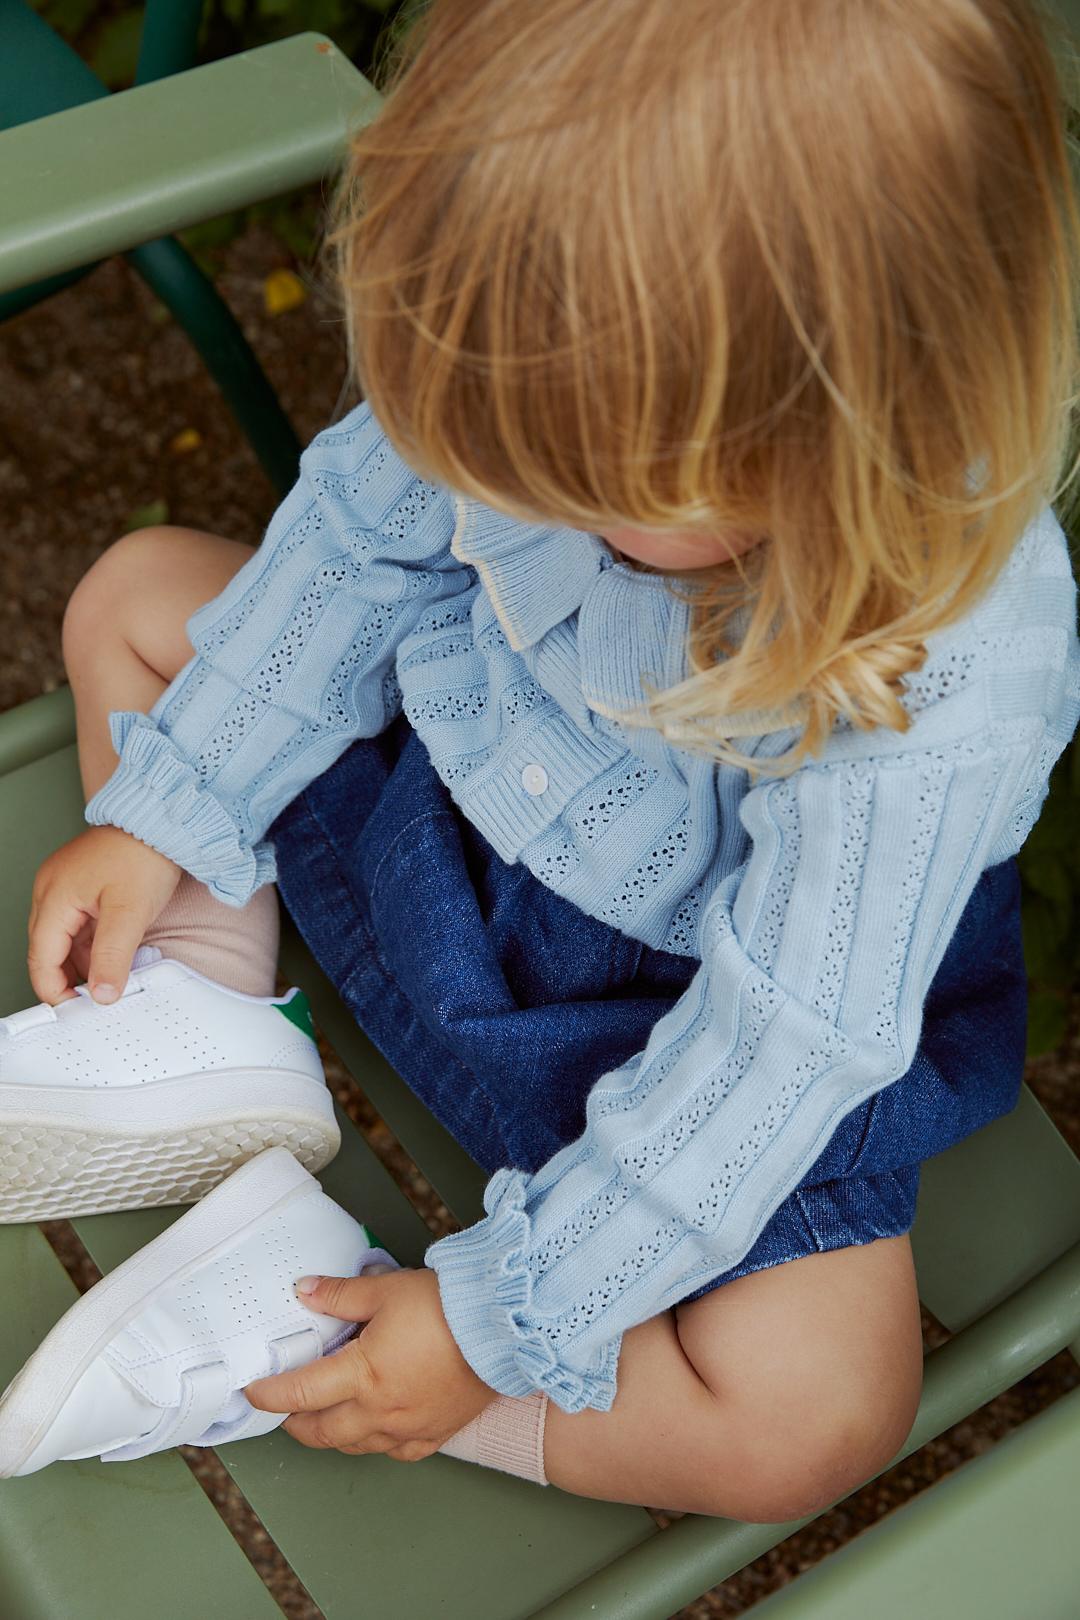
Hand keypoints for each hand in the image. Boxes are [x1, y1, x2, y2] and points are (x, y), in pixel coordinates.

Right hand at [29, 825, 181, 1004]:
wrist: (162, 818)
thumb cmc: (143, 853)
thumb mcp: (130, 913)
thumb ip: (113, 958)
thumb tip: (103, 995)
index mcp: (54, 898)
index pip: (41, 959)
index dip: (55, 990)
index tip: (77, 1009)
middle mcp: (52, 890)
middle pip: (48, 950)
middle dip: (68, 978)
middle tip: (96, 999)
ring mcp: (66, 885)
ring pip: (64, 938)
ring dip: (82, 961)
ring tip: (110, 978)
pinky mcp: (83, 883)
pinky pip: (78, 923)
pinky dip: (92, 943)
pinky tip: (114, 953)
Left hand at [244, 1267, 494, 1460]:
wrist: (502, 1329)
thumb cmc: (449, 1309)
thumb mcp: (386, 1290)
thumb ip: (341, 1294)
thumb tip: (306, 1291)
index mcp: (363, 1375)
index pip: (300, 1393)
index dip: (270, 1394)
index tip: (253, 1392)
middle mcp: (381, 1411)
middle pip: (321, 1432)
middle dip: (296, 1423)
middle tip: (284, 1411)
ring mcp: (408, 1427)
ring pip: (355, 1445)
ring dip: (332, 1436)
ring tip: (323, 1419)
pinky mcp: (435, 1433)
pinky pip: (396, 1451)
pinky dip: (376, 1443)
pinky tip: (375, 1430)